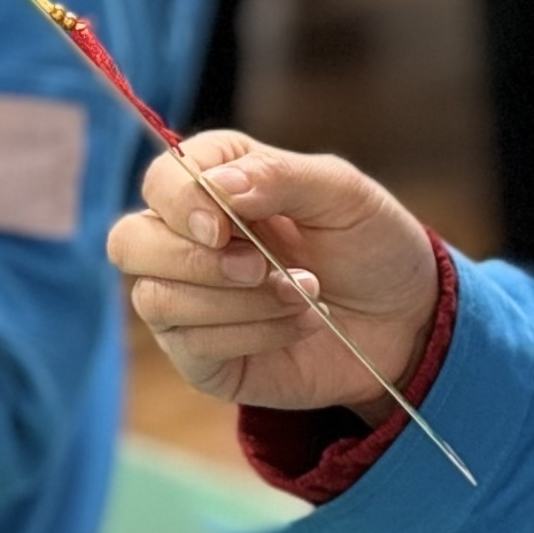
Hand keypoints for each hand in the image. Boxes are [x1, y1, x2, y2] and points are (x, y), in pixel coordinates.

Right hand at [107, 131, 439, 412]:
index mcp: (214, 180)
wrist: (404, 318)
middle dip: (193, 260)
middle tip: (261, 266)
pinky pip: (190, 347)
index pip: (159, 181)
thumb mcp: (342, 193)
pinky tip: (298, 324)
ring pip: (155, 299)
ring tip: (304, 294)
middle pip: (129, 242)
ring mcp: (187, 300)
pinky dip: (250, 334)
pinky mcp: (201, 356)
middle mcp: (186, 238)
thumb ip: (278, 176)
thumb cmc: (370, 244)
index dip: (180, 203)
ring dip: (237, 302)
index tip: (224, 226)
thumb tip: (216, 186)